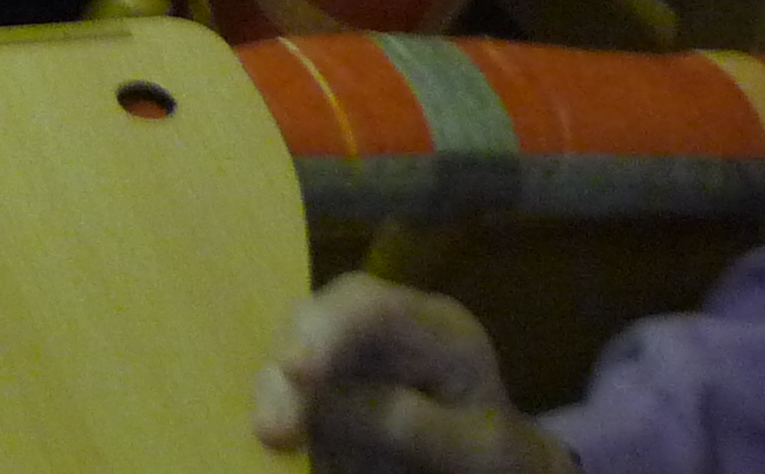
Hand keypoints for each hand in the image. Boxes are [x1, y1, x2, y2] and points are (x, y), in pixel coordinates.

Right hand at [252, 277, 577, 473]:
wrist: (488, 472)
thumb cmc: (494, 459)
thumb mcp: (471, 447)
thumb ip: (406, 421)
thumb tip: (321, 402)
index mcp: (436, 328)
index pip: (373, 307)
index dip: (326, 330)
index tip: (295, 371)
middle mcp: (383, 326)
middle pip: (317, 318)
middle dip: (287, 366)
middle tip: (272, 427)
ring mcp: (347, 350)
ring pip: (290, 346)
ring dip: (273, 390)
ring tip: (271, 436)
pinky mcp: (323, 380)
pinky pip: (284, 381)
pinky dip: (272, 405)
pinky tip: (271, 435)